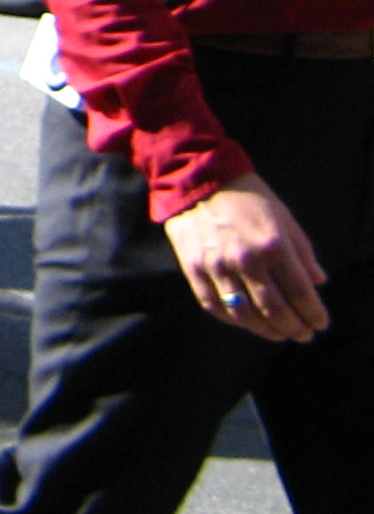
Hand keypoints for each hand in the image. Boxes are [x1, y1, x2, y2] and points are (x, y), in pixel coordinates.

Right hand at [164, 172, 328, 341]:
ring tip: (277, 333)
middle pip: (275, 310)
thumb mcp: (285, 218)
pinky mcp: (194, 269)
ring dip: (266, 330)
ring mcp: (218, 267)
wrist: (197, 178)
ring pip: (245, 314)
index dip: (313, 314)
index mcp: (273, 246)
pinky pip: (214, 306)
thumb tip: (317, 282)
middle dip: (294, 328)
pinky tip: (245, 321)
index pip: (300, 294)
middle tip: (302, 335)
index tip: (319, 323)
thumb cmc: (248, 197)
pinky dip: (233, 320)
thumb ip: (303, 253)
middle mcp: (246, 260)